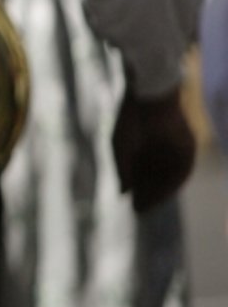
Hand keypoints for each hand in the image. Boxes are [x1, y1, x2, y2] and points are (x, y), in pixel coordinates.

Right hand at [113, 89, 195, 211]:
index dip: (137, 190)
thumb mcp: (120, 147)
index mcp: (143, 146)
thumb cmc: (131, 119)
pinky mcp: (187, 147)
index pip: (142, 174)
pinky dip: (174, 183)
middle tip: (140, 209)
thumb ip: (122, 170)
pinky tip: (164, 193)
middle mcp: (160, 149)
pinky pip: (183, 170)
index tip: (132, 204)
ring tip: (150, 204)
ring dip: (161, 192)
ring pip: (169, 176)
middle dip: (148, 194)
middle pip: (156, 178)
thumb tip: (123, 192)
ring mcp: (174, 149)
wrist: (150, 97)